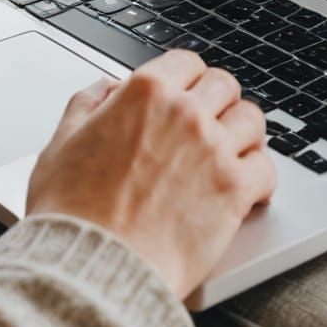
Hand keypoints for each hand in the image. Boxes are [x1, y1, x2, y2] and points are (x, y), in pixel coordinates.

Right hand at [23, 51, 275, 299]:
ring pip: (253, 120)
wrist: (94, 264)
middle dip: (217, 102)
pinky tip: (247, 189)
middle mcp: (185, 112)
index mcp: (144, 92)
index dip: (187, 78)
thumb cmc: (71, 211)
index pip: (186, 62)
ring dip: (244, 134)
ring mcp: (214, 149)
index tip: (187, 93)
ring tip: (232, 152)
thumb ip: (87, 103)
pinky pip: (267, 168)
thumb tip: (107, 88)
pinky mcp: (234, 190)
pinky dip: (260, 177)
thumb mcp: (60, 142)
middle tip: (210, 123)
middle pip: (225, 86)